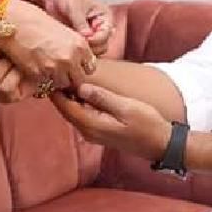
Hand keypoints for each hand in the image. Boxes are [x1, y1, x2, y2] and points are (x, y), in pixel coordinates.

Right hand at [0, 0, 95, 91]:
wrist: (13, 21)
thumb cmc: (34, 19)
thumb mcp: (62, 30)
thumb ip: (72, 46)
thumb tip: (74, 59)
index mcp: (79, 44)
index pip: (90, 66)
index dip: (81, 67)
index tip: (73, 65)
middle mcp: (71, 58)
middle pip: (79, 79)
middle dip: (70, 76)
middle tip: (60, 70)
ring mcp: (55, 68)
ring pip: (63, 84)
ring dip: (57, 79)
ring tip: (47, 69)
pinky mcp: (39, 75)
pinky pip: (46, 84)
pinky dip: (43, 79)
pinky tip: (36, 68)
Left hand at [32, 0, 113, 54]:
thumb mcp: (76, 7)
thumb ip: (81, 24)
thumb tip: (86, 38)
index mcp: (105, 18)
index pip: (106, 35)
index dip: (96, 39)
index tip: (84, 39)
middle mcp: (99, 28)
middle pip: (102, 47)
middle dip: (90, 48)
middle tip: (76, 44)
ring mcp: (89, 35)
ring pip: (92, 51)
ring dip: (82, 51)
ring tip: (70, 44)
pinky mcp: (78, 39)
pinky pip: (80, 51)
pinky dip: (74, 51)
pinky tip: (66, 45)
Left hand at [50, 83, 171, 160]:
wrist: (160, 144)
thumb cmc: (147, 125)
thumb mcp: (126, 107)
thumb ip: (103, 97)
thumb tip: (81, 87)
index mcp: (92, 125)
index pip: (65, 106)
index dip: (56, 89)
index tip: (52, 71)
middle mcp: (87, 131)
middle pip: (65, 108)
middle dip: (60, 90)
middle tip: (57, 68)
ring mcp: (92, 132)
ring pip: (73, 111)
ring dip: (69, 95)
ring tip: (67, 74)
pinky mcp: (98, 129)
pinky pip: (82, 113)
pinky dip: (78, 101)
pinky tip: (82, 88)